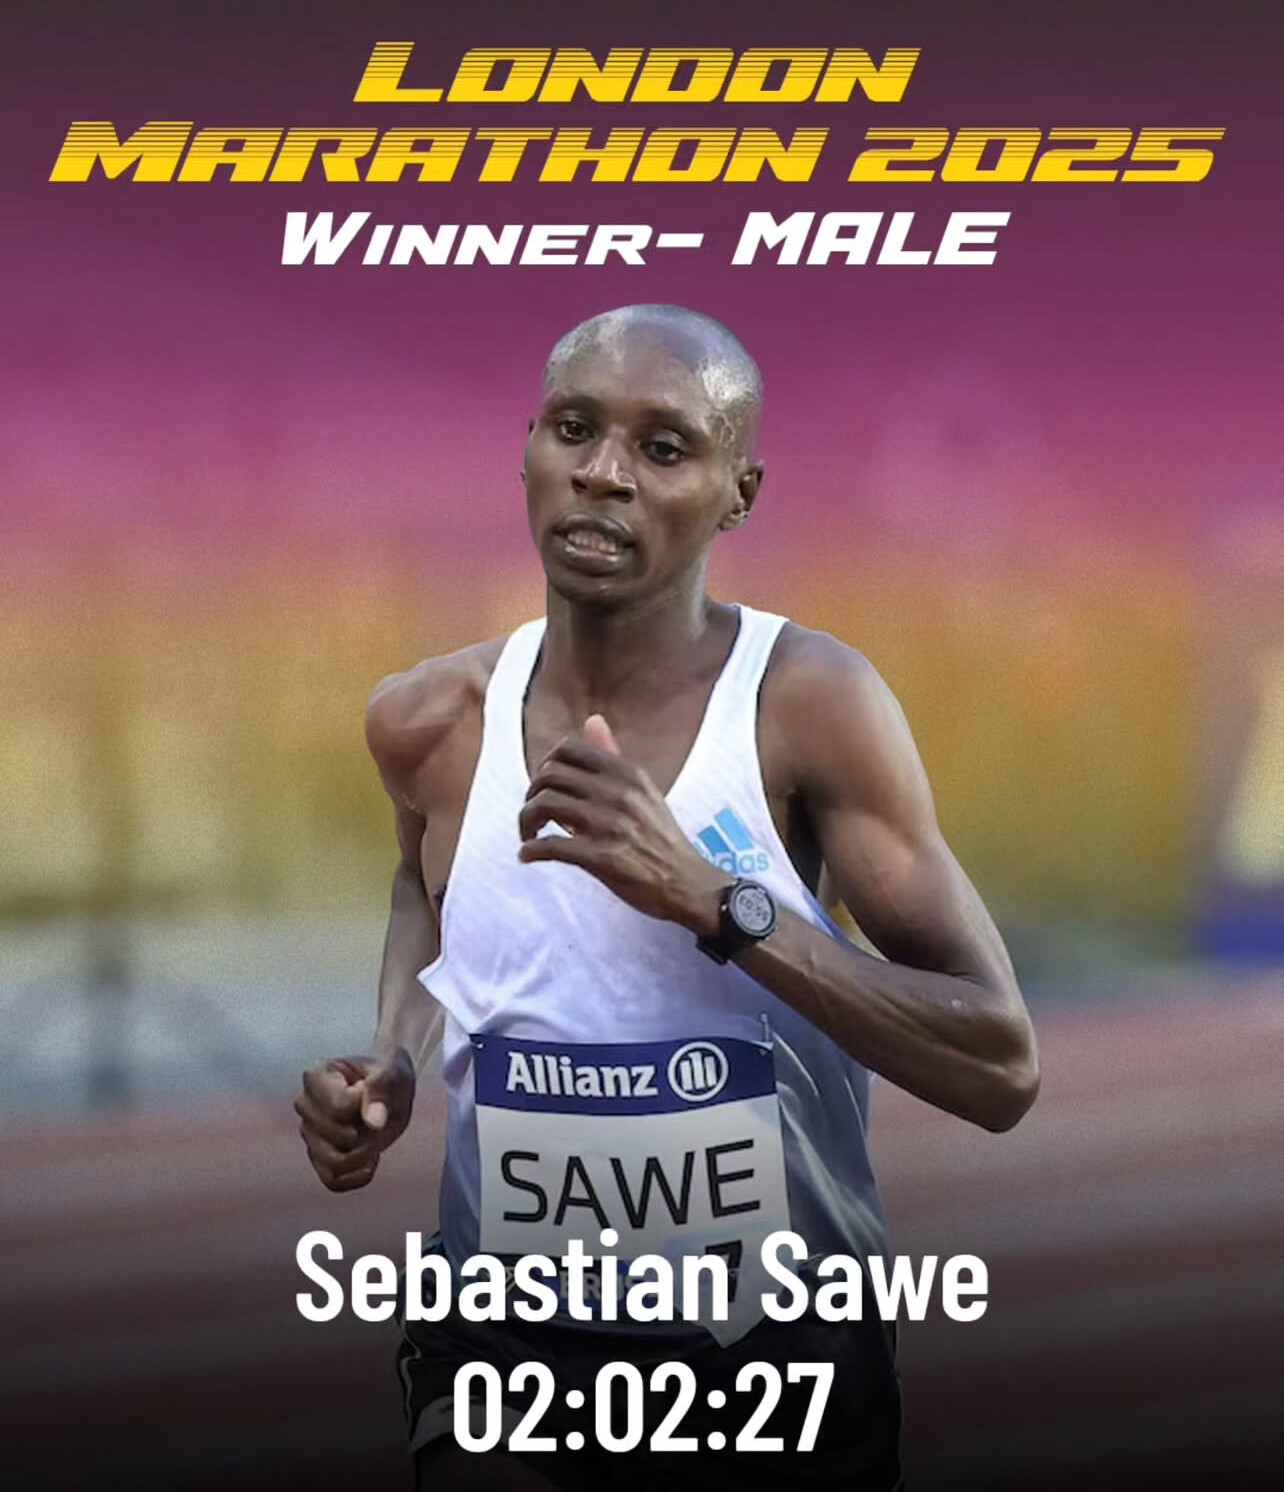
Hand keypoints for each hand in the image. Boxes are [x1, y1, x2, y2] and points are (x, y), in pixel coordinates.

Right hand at [294, 1047, 414, 1191]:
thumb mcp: (393, 1072)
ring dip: (365, 1155)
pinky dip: (357, 1176)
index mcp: (315, 1077)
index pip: (339, 1108)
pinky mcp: (317, 1156)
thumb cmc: (389, 1074)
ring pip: (334, 1162)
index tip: (374, 1093)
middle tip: (381, 1116)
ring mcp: (309, 1133)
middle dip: (368, 1132)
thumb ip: (381, 1089)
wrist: (389, 1090)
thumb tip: (374, 1122)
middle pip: (339, 1137)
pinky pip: (333, 1181)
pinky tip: (371, 1160)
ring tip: (376, 1136)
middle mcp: (305, 1105)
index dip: (367, 1107)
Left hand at [518, 714, 729, 934]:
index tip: (547, 786)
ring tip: (530, 835)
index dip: (547, 765)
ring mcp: (608, 825)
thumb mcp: (644, 790)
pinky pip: (550, 846)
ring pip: (543, 805)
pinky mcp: (601, 858)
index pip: (568, 749)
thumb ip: (613, 757)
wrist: (687, 883)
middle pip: (548, 775)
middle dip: (531, 795)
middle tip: (535, 814)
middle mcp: (617, 793)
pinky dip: (531, 851)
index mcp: (627, 774)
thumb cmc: (661, 838)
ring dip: (526, 821)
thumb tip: (593, 720)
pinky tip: (529, 856)